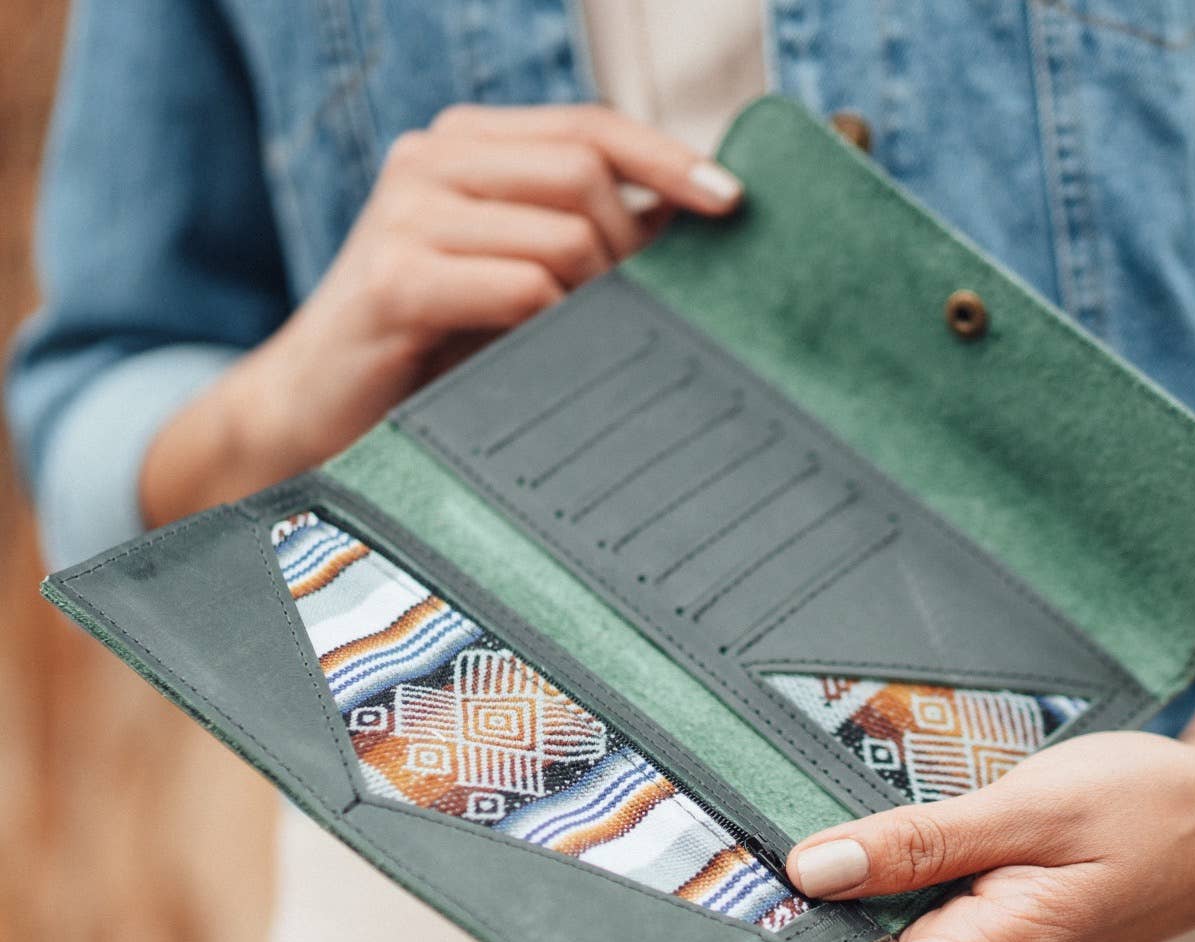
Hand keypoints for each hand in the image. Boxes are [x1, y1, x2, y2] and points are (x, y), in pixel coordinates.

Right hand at [141, 104, 742, 525]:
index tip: (733, 203)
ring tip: (581, 348)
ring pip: (564, 234)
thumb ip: (571, 240)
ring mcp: (407, 214)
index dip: (668, 158)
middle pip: (584, 172)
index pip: (589, 125)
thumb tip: (683, 227)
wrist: (309, 411)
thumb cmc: (424, 351)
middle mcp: (429, 161)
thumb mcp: (504, 277)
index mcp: (461, 149)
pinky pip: (524, 288)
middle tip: (639, 316)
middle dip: (632, 249)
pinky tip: (537, 362)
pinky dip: (553, 328)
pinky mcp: (396, 280)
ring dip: (595, 299)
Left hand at [734, 595, 1194, 941]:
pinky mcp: (991, 932)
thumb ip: (923, 842)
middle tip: (686, 930)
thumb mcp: (1033, 807)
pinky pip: (910, 934)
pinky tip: (818, 871)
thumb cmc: (1148, 807)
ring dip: (812, 940)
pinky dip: (859, 913)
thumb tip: (814, 869)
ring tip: (728, 893)